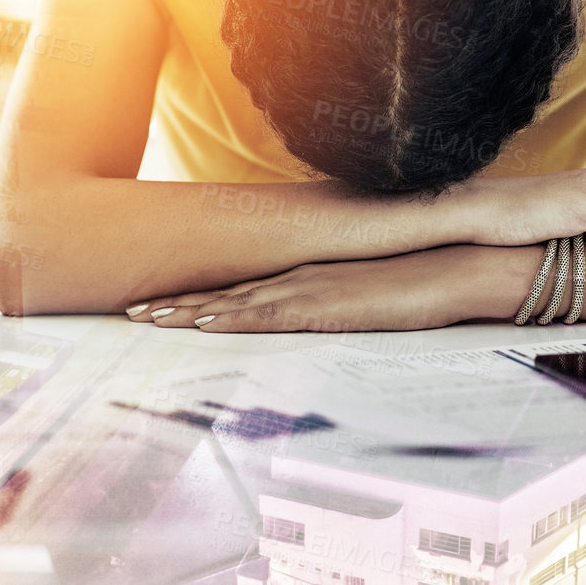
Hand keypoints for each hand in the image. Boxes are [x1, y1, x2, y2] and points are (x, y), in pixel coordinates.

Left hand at [125, 247, 513, 332]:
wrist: (454, 265)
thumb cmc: (415, 278)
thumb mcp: (364, 290)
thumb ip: (335, 295)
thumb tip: (318, 309)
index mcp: (305, 273)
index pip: (239, 286)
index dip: (195, 295)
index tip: (158, 301)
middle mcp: (298, 277)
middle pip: (224, 292)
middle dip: (175, 302)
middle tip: (131, 310)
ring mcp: (309, 289)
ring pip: (235, 302)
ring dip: (188, 311)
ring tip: (145, 317)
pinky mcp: (327, 305)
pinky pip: (271, 315)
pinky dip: (234, 318)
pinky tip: (205, 321)